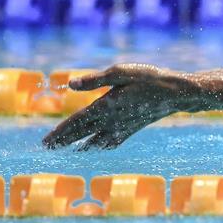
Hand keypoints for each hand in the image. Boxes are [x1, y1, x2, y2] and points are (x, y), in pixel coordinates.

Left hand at [42, 63, 201, 149]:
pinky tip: (99, 147)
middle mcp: (112, 120)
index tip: (46, 142)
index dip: (59, 132)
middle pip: (82, 133)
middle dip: (64, 140)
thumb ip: (95, 79)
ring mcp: (123, 126)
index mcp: (105, 106)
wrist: (176, 93)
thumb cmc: (149, 78)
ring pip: (97, 139)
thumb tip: (70, 85)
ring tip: (69, 150)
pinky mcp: (133, 126)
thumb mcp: (121, 72)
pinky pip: (112, 140)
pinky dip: (102, 145)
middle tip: (48, 148)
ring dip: (81, 145)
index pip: (76, 122)